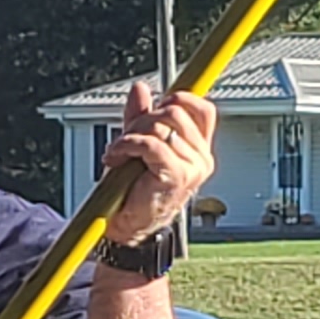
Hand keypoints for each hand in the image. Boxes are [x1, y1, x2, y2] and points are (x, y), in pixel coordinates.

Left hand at [106, 83, 216, 241]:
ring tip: (120, 152)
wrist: (127, 229)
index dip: (180, 99)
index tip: (157, 104)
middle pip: (175, 112)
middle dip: (143, 119)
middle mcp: (200, 158)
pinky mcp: (177, 175)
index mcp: (197, 150)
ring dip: (131, 135)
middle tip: (127, 138)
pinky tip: (116, 156)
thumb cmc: (133, 193)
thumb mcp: (137, 145)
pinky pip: (151, 144)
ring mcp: (192, 168)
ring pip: (160, 126)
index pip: (202, 110)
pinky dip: (127, 146)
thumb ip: (140, 116)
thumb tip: (140, 89)